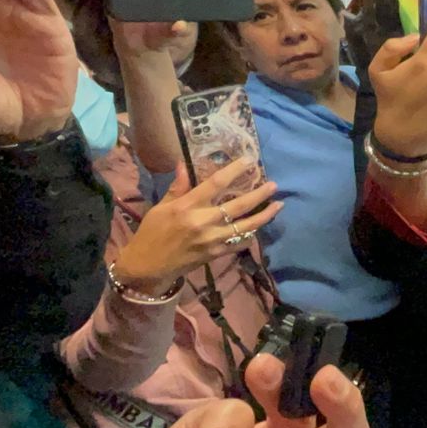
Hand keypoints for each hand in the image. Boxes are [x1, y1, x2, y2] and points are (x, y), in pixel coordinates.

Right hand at [111, 158, 280, 295]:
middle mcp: (203, 221)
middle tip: (274, 185)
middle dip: (260, 194)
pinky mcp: (216, 254)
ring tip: (278, 205)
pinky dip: (250, 235)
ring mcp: (212, 239)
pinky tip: (259, 228)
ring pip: (246, 226)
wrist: (148, 266)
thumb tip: (184, 163)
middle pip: (239, 205)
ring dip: (264, 216)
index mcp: (188, 206)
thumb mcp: (161, 207)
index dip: (235, 170)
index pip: (216, 183)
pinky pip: (239, 243)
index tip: (249, 161)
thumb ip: (178, 187)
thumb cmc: (152, 233)